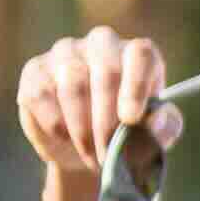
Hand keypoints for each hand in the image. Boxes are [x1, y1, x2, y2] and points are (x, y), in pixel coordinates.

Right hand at [16, 26, 175, 200]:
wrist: (89, 149)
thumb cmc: (130, 134)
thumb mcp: (156, 134)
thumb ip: (164, 125)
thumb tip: (154, 120)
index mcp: (137, 54)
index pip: (140, 55)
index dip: (136, 87)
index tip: (131, 120)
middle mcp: (102, 45)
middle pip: (106, 71)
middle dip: (108, 120)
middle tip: (110, 153)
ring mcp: (65, 54)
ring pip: (73, 84)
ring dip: (82, 128)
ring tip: (92, 156)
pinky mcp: (35, 71)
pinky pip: (42, 94)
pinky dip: (55, 123)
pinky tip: (66, 139)